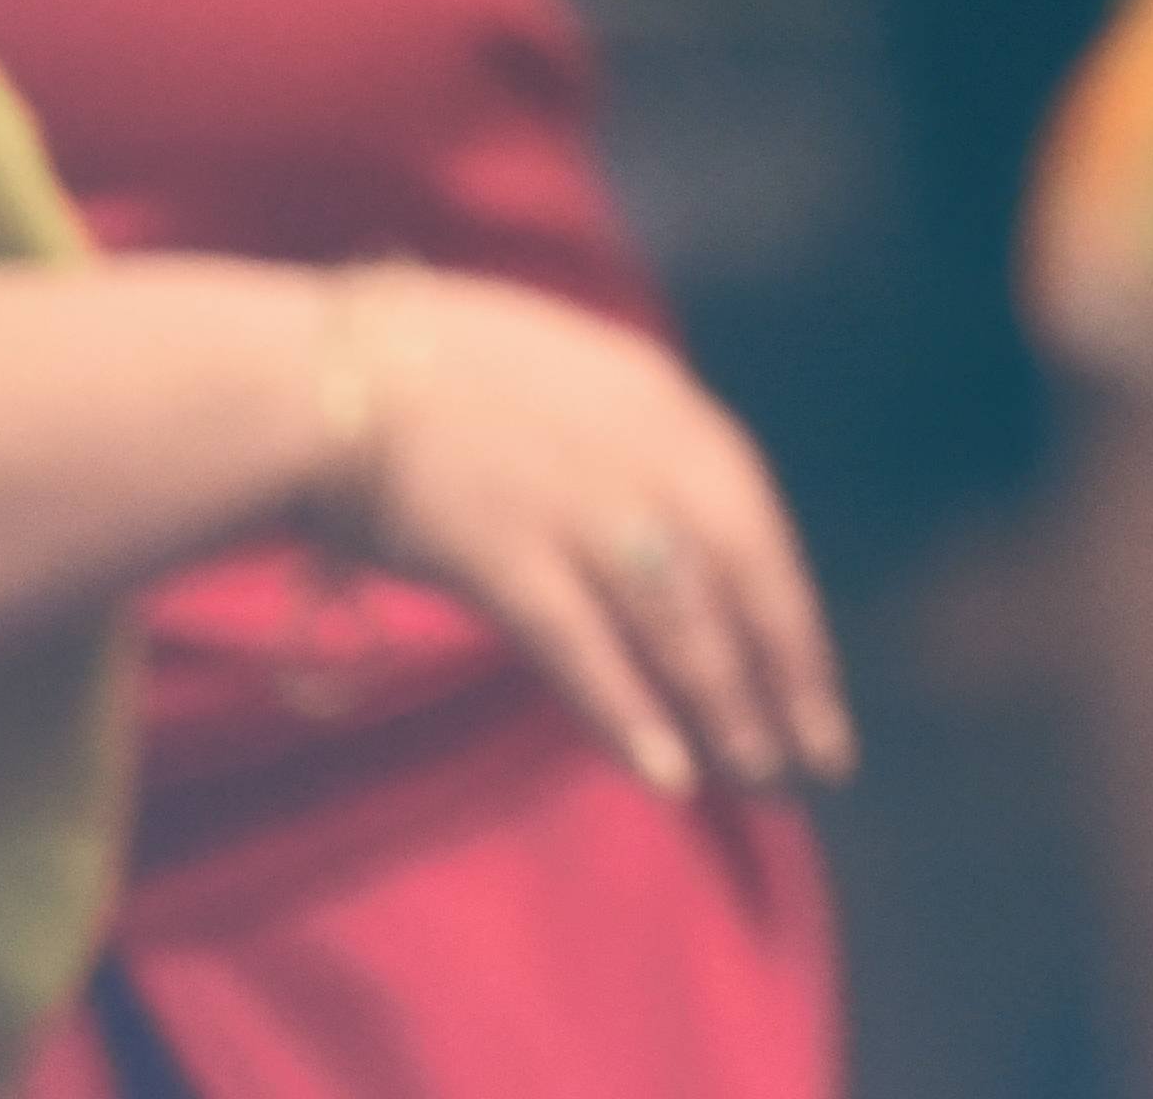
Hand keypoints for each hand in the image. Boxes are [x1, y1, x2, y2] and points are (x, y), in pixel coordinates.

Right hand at [310, 266, 853, 795]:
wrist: (330, 376)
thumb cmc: (439, 376)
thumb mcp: (576, 379)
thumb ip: (637, 445)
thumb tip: (681, 529)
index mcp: (665, 406)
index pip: (757, 526)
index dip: (793, 615)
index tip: (816, 685)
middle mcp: (644, 453)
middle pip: (742, 580)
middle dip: (787, 677)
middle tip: (822, 757)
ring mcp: (577, 506)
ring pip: (679, 623)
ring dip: (725, 708)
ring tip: (757, 776)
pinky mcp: (503, 556)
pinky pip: (586, 651)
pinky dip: (631, 716)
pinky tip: (669, 775)